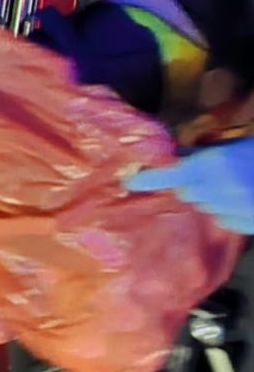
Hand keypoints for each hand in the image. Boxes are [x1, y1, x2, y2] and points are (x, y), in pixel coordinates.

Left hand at [124, 139, 253, 232]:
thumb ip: (203, 154)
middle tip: (208, 177)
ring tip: (234, 187)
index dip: (148, 179)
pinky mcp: (247, 224)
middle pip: (187, 193)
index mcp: (213, 163)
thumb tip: (177, 155)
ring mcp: (234, 208)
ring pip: (206, 207)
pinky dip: (229, 212)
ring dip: (212, 199)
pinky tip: (244, 200)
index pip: (171, 174)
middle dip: (192, 186)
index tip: (130, 184)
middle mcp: (219, 188)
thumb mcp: (232, 147)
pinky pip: (225, 220)